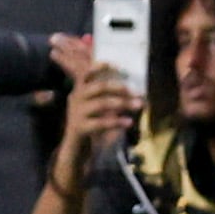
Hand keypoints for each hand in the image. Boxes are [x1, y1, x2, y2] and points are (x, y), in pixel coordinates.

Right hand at [48, 40, 138, 173]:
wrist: (75, 148)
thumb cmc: (90, 124)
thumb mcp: (97, 107)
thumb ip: (108, 96)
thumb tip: (132, 88)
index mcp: (79, 90)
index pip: (86, 73)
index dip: (100, 67)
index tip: (118, 65)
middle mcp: (76, 98)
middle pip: (98, 87)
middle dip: (120, 88)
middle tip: (138, 92)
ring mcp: (76, 113)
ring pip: (101, 103)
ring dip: (123, 103)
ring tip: (139, 106)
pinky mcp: (79, 128)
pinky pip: (100, 123)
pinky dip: (117, 122)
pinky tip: (129, 122)